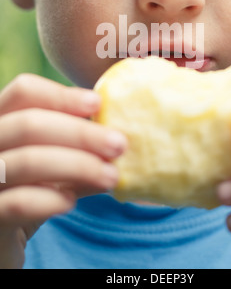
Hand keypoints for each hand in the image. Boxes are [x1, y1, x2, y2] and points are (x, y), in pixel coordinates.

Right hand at [0, 74, 126, 267]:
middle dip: (80, 133)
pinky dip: (50, 199)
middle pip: (29, 124)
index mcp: (1, 121)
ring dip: (77, 166)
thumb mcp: (55, 163)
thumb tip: (117, 138)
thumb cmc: (32, 189)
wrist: (2, 239)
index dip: (61, 95)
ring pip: (28, 161)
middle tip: (119, 144)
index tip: (98, 104)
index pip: (24, 91)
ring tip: (111, 176)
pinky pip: (18, 202)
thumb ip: (78, 148)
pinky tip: (72, 202)